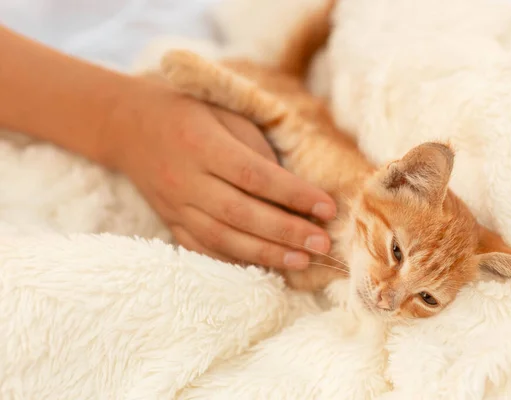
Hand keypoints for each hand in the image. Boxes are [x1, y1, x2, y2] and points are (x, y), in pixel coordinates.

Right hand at [108, 81, 336, 269]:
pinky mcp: (170, 222)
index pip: (255, 176)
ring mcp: (175, 205)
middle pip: (241, 213)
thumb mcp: (224, 113)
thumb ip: (256, 148)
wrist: (129, 125)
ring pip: (223, 238)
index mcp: (202, 144)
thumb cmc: (187, 111)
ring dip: (265, 253)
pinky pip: (203, 249)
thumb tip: (291, 189)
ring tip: (301, 262)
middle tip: (322, 244)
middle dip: (286, 232)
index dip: (294, 195)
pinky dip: (235, 261)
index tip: (328, 208)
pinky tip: (264, 267)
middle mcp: (186, 179)